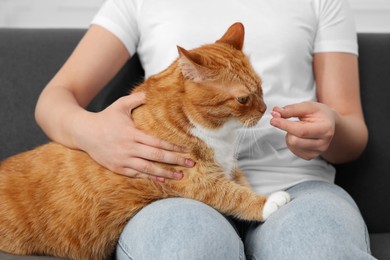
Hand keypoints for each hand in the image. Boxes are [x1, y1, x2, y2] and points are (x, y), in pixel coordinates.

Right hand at [74, 92, 194, 181]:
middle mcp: (129, 148)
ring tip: (181, 176)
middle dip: (176, 161)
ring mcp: (123, 160)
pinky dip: (150, 177)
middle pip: (157, 156)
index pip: (157, 142)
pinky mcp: (118, 168)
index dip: (173, 147)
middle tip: (192, 163)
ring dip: (166, 173)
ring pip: (149, 169)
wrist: (83, 133)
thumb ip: (138, 99)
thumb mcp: (120, 104)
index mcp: (132, 133)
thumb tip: (153, 90)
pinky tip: (162, 179)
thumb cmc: (105, 117)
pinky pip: (137, 175)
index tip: (187, 149)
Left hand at [270, 101, 335, 159]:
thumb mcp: (307, 106)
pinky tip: (300, 136)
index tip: (273, 119)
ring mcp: (317, 152)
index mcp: (325, 129)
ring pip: (292, 145)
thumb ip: (291, 109)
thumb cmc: (318, 114)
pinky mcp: (310, 156)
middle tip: (291, 121)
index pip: (300, 130)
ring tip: (299, 128)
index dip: (285, 125)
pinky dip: (291, 141)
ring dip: (290, 134)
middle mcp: (323, 143)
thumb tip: (275, 113)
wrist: (329, 123)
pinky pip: (292, 149)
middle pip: (294, 140)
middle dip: (287, 129)